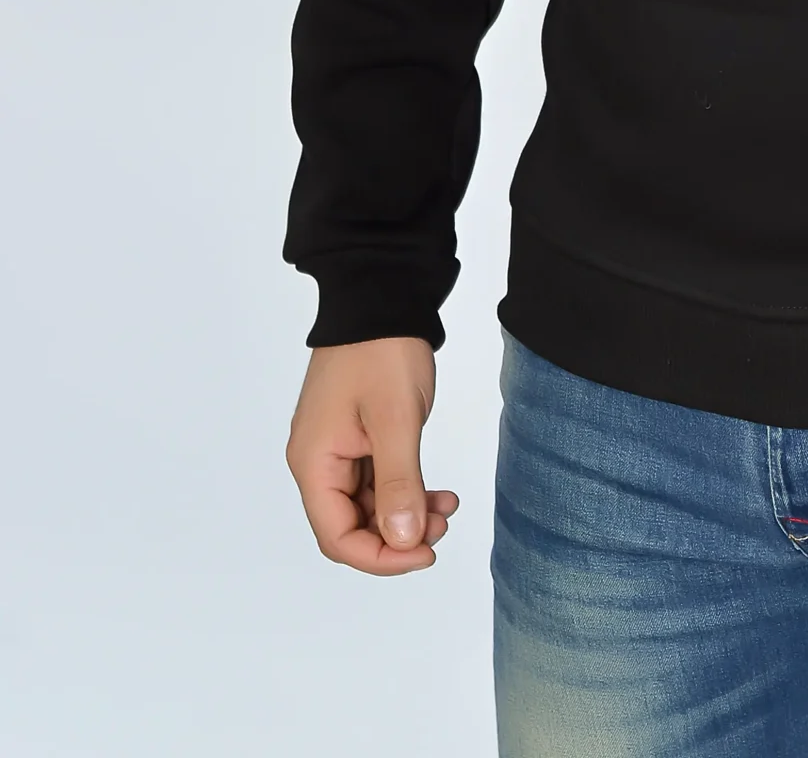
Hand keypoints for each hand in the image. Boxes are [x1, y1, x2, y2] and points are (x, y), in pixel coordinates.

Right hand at [285, 334, 458, 574]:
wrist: (383, 296)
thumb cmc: (382, 350)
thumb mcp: (395, 419)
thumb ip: (398, 482)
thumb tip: (404, 539)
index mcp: (314, 462)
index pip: (338, 537)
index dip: (381, 556)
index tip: (425, 552)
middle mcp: (318, 461)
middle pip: (351, 526)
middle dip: (398, 535)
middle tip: (443, 526)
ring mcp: (337, 449)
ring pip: (368, 506)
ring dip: (406, 514)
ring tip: (447, 508)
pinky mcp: (356, 437)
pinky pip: (376, 481)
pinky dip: (405, 490)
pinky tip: (437, 492)